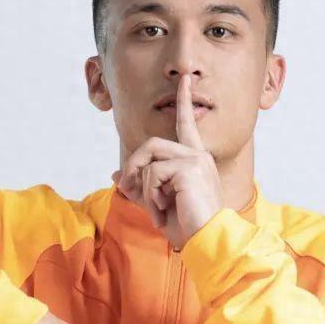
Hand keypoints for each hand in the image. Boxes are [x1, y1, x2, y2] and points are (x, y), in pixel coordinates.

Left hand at [111, 73, 223, 250]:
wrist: (207, 242)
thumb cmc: (188, 226)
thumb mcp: (157, 204)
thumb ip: (138, 187)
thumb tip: (117, 173)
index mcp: (196, 160)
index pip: (187, 125)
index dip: (184, 102)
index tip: (186, 81)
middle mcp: (198, 155)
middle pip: (151, 144)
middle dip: (134, 165)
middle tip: (129, 189)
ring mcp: (195, 160)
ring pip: (150, 158)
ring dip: (143, 186)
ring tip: (156, 207)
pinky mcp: (189, 168)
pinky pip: (152, 173)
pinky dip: (150, 195)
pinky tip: (163, 210)